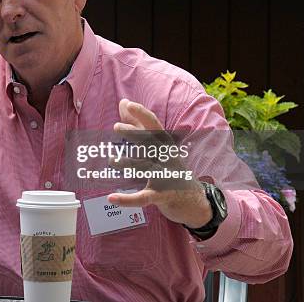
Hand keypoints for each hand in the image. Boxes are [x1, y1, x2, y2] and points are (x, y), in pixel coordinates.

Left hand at [108, 99, 212, 228]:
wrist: (192, 200)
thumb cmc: (169, 167)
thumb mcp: (156, 146)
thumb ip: (138, 124)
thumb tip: (123, 102)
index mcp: (166, 145)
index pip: (155, 126)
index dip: (142, 114)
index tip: (128, 105)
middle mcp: (167, 158)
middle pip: (152, 144)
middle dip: (136, 134)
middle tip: (116, 127)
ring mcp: (166, 177)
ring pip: (146, 169)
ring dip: (128, 164)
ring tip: (111, 161)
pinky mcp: (161, 196)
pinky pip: (143, 197)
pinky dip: (127, 199)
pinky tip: (112, 197)